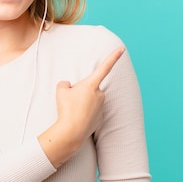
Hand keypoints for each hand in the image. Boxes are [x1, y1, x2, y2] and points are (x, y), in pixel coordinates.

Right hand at [38, 47, 124, 166]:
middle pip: (89, 88)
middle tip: (70, 101)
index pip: (104, 67)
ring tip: (73, 111)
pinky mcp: (100, 118)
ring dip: (83, 103)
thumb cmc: (66, 109)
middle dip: (81, 92)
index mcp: (91, 85)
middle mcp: (100, 94)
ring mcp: (101, 107)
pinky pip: (91, 111)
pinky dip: (85, 113)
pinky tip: (77, 118)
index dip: (113, 57)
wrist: (71, 132)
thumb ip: (65, 84)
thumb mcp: (60, 91)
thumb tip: (68, 86)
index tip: (122, 49)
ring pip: (90, 100)